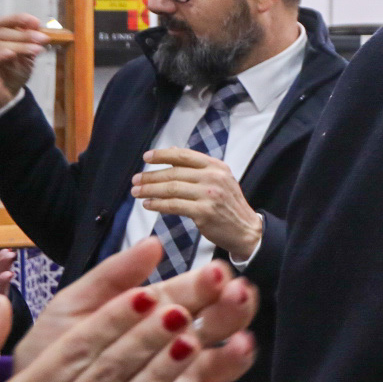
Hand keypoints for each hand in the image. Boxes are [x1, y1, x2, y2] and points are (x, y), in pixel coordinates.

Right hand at [0, 13, 46, 112]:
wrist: (4, 99)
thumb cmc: (12, 75)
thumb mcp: (25, 57)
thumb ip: (28, 42)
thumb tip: (36, 25)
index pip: (2, 23)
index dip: (18, 19)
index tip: (37, 22)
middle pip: (1, 33)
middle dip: (24, 35)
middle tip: (43, 38)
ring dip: (19, 46)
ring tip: (37, 49)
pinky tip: (11, 53)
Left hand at [12, 239, 259, 381]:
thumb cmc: (56, 349)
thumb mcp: (75, 305)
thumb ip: (113, 276)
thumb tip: (154, 242)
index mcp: (159, 310)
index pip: (196, 290)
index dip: (211, 280)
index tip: (218, 272)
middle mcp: (178, 342)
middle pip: (220, 324)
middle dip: (233, 310)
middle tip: (238, 298)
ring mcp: (180, 379)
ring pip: (222, 366)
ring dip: (235, 355)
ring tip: (240, 346)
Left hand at [132, 147, 261, 261]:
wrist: (246, 230)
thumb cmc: (228, 205)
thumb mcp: (220, 179)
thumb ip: (198, 166)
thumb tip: (172, 150)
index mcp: (217, 166)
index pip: (184, 155)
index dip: (162, 155)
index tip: (146, 158)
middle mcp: (214, 178)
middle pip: (174, 173)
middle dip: (150, 176)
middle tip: (136, 180)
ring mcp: (209, 195)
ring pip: (171, 189)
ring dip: (150, 190)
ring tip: (137, 192)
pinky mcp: (204, 212)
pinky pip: (173, 206)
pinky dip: (158, 205)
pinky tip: (148, 205)